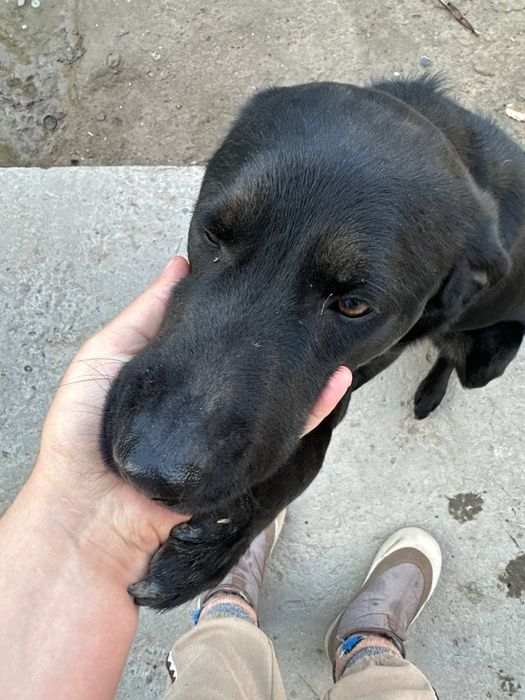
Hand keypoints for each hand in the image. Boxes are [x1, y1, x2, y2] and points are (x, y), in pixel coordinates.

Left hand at [31, 256, 351, 582]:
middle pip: (252, 366)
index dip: (241, 308)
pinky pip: (284, 437)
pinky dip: (312, 409)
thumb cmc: (79, 436)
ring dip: (307, 367)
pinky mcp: (243, 465)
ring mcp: (228, 435)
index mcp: (179, 376)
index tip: (264, 274)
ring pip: (277, 396)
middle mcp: (209, 403)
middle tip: (307, 299)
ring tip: (330, 331)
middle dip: (281, 333)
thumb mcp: (105, 358)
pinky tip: (334, 381)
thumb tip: (180, 265)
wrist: (86, 513)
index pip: (220, 336)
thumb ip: (144, 317)